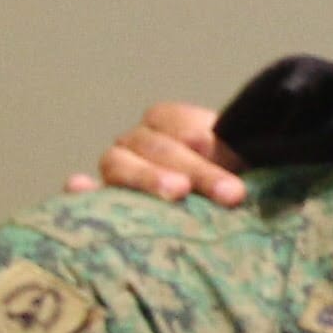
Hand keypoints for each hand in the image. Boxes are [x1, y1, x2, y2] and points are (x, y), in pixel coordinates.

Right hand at [75, 99, 247, 206]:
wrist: (208, 213)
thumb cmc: (227, 186)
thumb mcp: (239, 168)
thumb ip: (240, 160)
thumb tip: (251, 171)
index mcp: (168, 124)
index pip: (175, 119)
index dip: (205, 137)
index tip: (238, 161)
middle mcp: (138, 142)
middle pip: (157, 146)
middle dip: (197, 169)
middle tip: (230, 193)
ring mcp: (116, 170)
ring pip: (118, 163)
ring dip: (148, 176)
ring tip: (176, 193)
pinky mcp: (101, 203)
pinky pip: (82, 195)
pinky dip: (80, 192)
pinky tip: (82, 188)